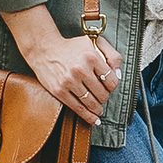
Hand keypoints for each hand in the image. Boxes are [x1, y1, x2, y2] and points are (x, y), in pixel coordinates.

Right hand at [1, 5, 121, 124]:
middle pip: (102, 94)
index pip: (111, 80)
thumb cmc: (71, 46)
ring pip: (92, 103)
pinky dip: (88, 117)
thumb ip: (111, 55)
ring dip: (98, 109)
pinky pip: (78, 108)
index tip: (109, 87)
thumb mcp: (94, 42)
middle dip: (105, 97)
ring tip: (99, 109)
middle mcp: (80, 69)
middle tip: (102, 96)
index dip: (113, 86)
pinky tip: (94, 120)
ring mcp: (69, 82)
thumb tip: (118, 75)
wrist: (44, 49)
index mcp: (91, 56)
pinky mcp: (60, 91)